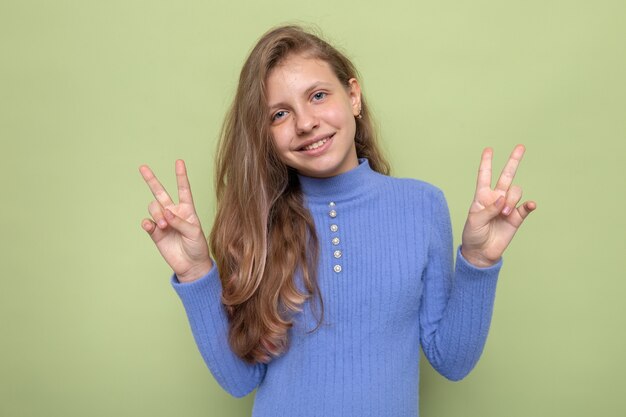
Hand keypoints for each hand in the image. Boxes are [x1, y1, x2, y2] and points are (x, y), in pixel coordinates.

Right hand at [139, 160, 212, 281]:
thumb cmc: (197, 247)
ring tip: (164, 225)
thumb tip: (166, 212)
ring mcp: (163, 222)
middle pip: (160, 193)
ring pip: (154, 208)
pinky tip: (151, 225)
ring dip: (157, 214)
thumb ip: (180, 221)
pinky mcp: (156, 233)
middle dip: (151, 180)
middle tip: (142, 167)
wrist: (191, 265)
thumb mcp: (194, 232)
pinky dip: (148, 223)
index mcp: (187, 210)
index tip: (179, 162)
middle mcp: (174, 213)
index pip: (184, 189)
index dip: (181, 176)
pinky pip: (148, 223)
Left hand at [461, 145, 536, 266]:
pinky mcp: (516, 218)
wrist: (481, 252)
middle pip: (506, 176)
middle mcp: (496, 198)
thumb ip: (489, 208)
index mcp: (482, 196)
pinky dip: (528, 205)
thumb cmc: (473, 234)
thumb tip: (503, 197)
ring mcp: (507, 207)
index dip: (486, 162)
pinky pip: (525, 207)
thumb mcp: (475, 220)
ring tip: (503, 214)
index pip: (484, 176)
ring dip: (511, 201)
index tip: (489, 149)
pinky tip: (529, 205)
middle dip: (513, 161)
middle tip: (521, 147)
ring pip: (515, 192)